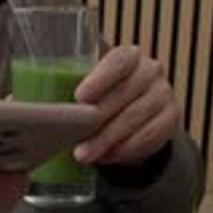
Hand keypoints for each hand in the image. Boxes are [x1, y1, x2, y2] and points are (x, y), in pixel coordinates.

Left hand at [73, 46, 180, 165]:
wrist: (136, 109)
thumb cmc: (104, 93)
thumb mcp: (91, 85)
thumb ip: (69, 87)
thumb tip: (41, 108)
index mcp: (129, 56)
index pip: (119, 61)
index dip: (100, 78)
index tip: (80, 97)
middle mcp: (150, 71)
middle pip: (125, 94)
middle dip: (98, 120)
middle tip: (75, 141)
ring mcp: (163, 94)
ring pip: (136, 118)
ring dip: (108, 140)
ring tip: (85, 154)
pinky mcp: (171, 119)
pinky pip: (150, 136)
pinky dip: (125, 149)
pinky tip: (106, 157)